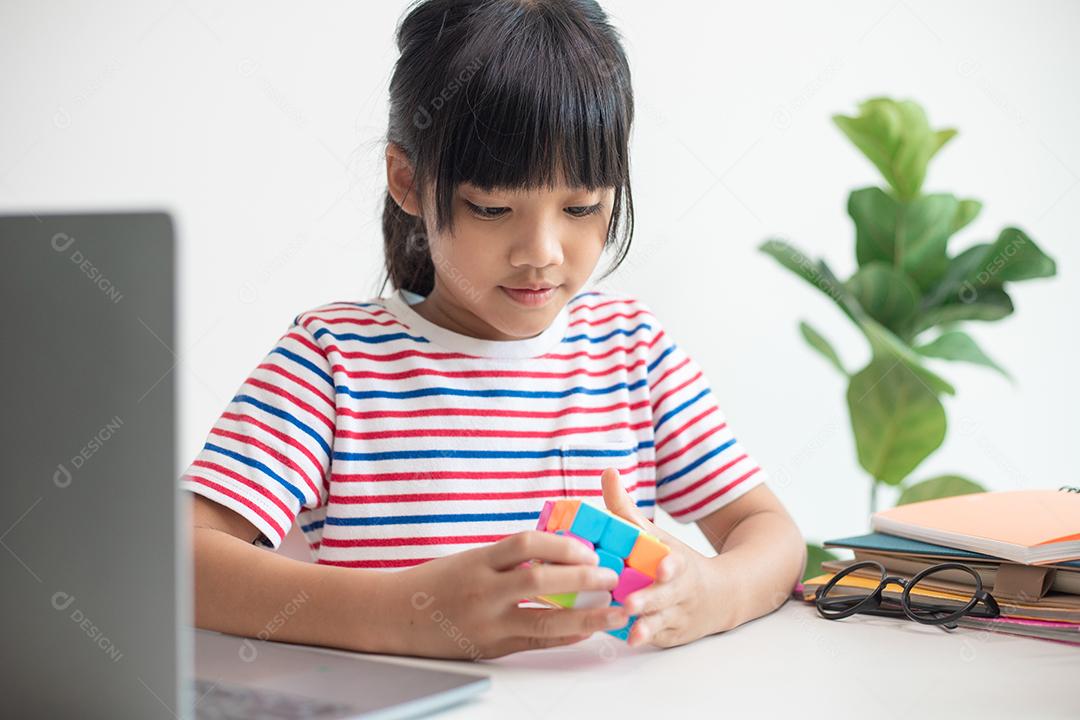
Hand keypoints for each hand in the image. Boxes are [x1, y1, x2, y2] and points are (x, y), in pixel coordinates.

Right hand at [387, 530, 628, 658]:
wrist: (395, 616)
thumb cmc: (436, 582)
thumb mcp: (471, 559)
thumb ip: (508, 559)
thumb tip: (559, 552)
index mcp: (478, 560)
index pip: (526, 543)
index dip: (561, 544)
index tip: (587, 549)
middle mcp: (483, 590)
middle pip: (541, 581)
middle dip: (583, 578)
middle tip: (611, 575)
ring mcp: (487, 622)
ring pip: (545, 620)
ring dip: (587, 615)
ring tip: (614, 611)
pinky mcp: (491, 647)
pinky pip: (536, 642)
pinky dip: (565, 636)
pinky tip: (587, 630)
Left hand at [601, 467, 725, 647]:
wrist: (721, 595)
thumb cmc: (672, 560)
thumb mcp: (654, 535)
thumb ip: (627, 509)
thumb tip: (607, 472)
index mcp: (675, 561)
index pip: (676, 563)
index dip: (670, 566)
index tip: (663, 567)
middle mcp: (678, 589)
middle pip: (664, 596)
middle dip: (648, 599)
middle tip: (629, 603)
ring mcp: (676, 613)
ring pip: (662, 621)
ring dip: (647, 625)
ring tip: (632, 628)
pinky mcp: (671, 634)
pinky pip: (658, 637)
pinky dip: (646, 638)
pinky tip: (630, 641)